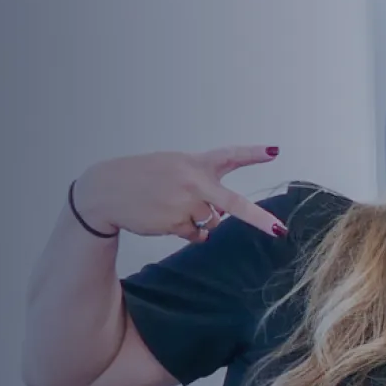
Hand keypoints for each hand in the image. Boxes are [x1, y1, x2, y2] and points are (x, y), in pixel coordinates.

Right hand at [72, 146, 286, 241]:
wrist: (105, 190)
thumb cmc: (141, 178)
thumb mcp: (172, 168)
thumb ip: (199, 186)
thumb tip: (216, 222)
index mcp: (194, 162)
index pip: (228, 156)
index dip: (252, 154)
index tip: (274, 152)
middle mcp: (193, 182)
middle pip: (232, 204)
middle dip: (259, 219)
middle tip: (280, 231)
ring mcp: (184, 204)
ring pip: (209, 222)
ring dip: (198, 220)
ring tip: (169, 207)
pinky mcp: (174, 223)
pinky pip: (194, 234)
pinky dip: (186, 231)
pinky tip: (163, 218)